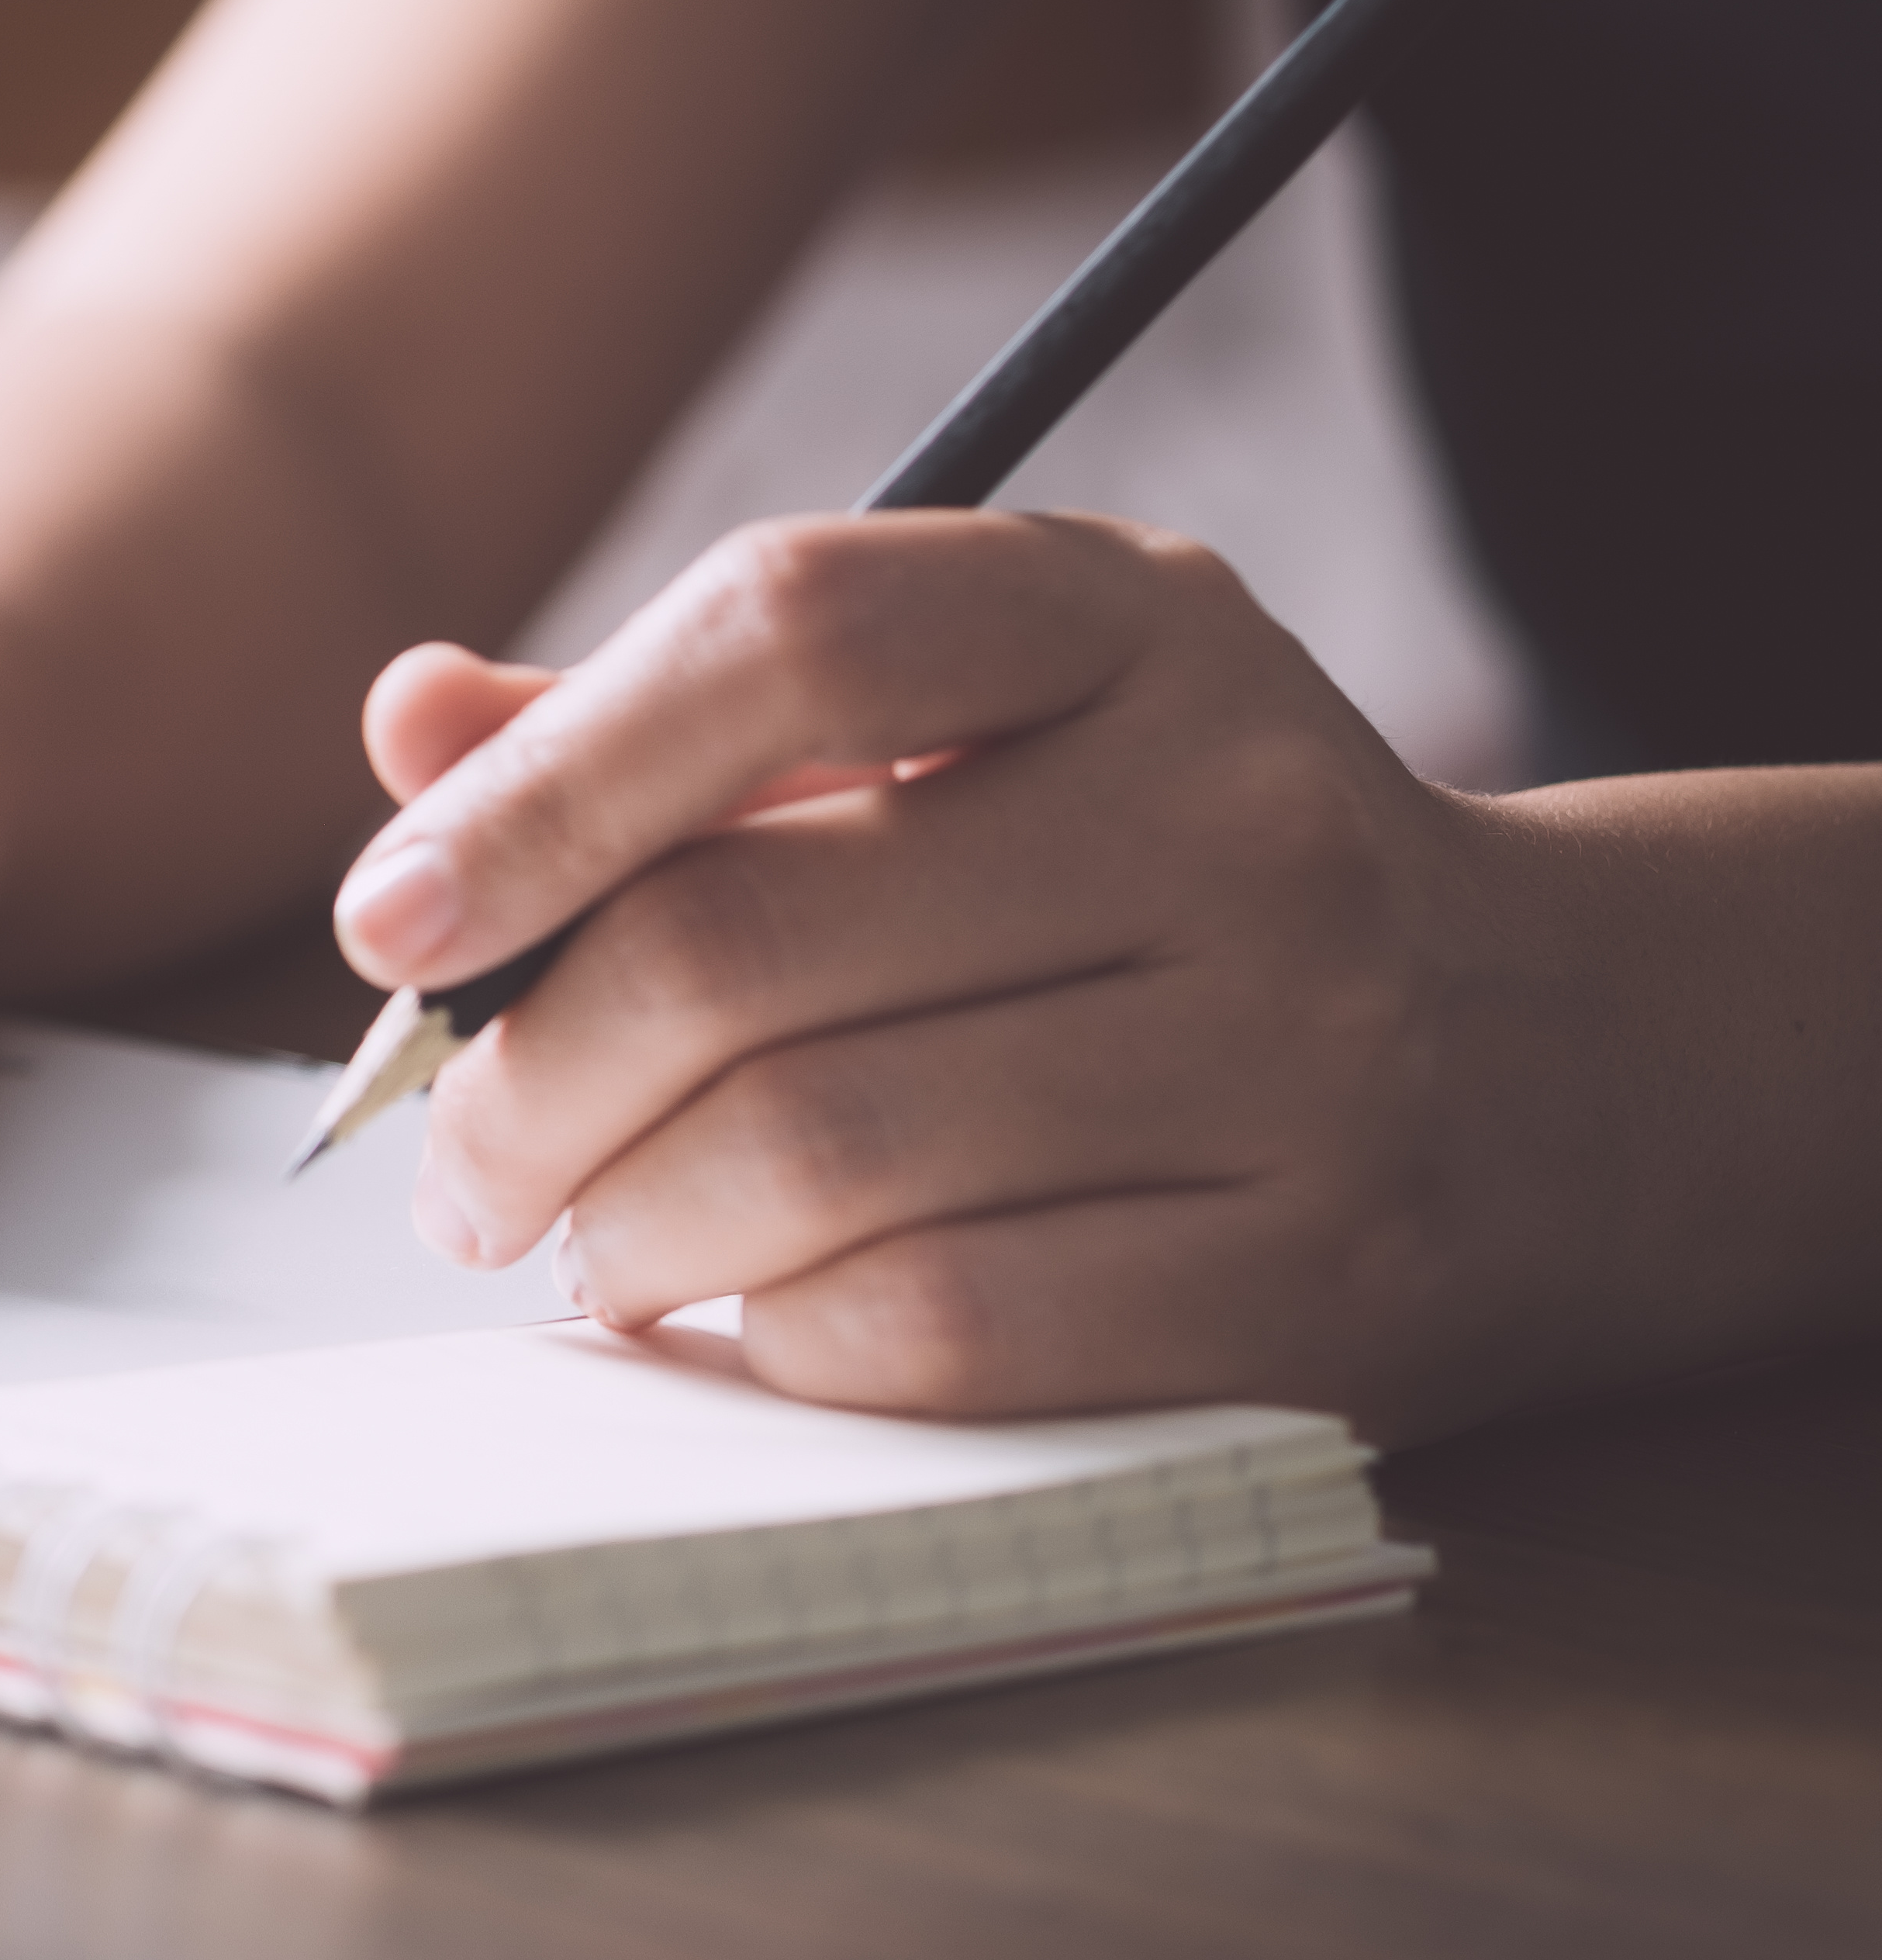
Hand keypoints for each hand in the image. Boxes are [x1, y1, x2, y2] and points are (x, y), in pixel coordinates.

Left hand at [330, 510, 1578, 1438]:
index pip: (784, 629)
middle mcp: (1235, 809)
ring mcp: (1301, 1050)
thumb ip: (677, 723)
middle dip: (523, 1082)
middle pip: (744, 943)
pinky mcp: (1321, 1279)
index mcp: (1121, 619)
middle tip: (457, 1163)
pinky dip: (776, 1340)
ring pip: (816, 1155)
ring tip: (584, 1240)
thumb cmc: (1164, 877)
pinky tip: (739, 1318)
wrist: (1564, 1060)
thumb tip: (408, 727)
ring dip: (622, 1228)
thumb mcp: (966, 729)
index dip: (544, 785)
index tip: (395, 922)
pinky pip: (942, 1328)